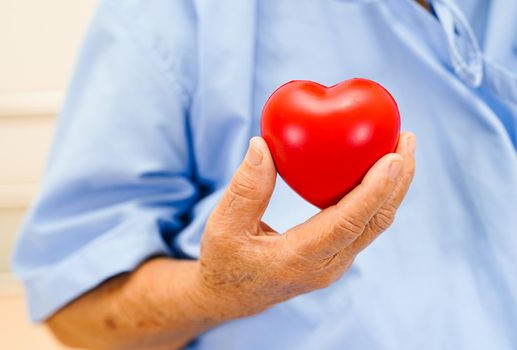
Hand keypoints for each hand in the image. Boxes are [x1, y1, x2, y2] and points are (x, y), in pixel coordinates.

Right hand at [195, 132, 415, 320]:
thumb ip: (244, 189)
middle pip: (376, 221)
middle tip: (407, 138)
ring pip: (376, 223)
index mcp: (300, 259)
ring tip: (401, 147)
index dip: (374, 190)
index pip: (348, 223)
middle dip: (398, 180)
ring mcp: (335, 262)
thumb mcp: (223, 226)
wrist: (231, 294)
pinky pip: (364, 223)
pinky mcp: (335, 255)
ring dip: (393, 186)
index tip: (394, 156)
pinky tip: (377, 169)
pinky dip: (378, 194)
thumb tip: (263, 145)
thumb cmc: (224, 261)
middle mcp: (327, 264)